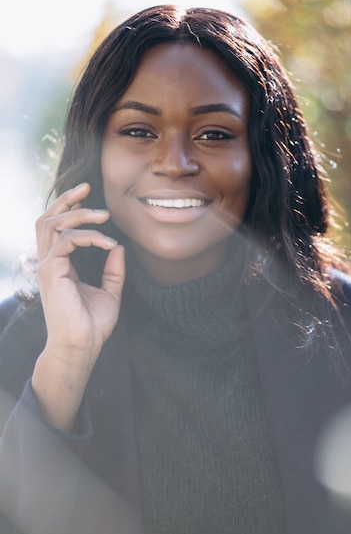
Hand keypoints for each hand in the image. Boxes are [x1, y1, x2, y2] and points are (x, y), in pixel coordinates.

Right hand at [32, 182, 124, 429]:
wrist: (83, 345)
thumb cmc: (93, 324)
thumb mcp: (110, 291)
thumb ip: (113, 269)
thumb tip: (119, 247)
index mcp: (60, 264)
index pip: (57, 227)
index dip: (70, 208)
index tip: (91, 197)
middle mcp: (50, 262)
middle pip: (47, 218)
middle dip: (66, 199)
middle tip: (88, 187)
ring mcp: (48, 266)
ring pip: (53, 224)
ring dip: (78, 213)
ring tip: (103, 214)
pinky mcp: (51, 271)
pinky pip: (67, 240)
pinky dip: (89, 236)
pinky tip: (108, 243)